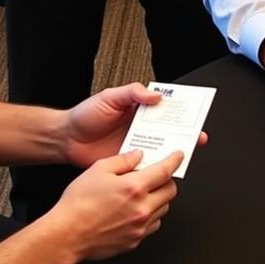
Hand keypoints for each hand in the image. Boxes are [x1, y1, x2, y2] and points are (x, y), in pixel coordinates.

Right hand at [51, 149, 180, 259]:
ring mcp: (139, 227)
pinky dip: (151, 215)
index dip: (174, 160)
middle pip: (170, 191)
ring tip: (144, 192)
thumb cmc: (78, 203)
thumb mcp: (99, 169)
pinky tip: (137, 209)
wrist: (66, 235)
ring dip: (159, 198)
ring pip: (164, 209)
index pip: (165, 171)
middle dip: (167, 180)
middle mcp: (141, 208)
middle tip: (157, 174)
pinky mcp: (134, 241)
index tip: (178, 156)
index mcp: (134, 187)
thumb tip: (138, 155)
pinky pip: (153, 225)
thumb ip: (123, 160)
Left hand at [63, 83, 207, 167]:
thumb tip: (155, 95)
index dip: (179, 111)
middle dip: (184, 134)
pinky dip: (154, 168)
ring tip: (184, 155)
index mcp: (138, 109)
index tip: (194, 114)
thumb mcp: (109, 97)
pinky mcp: (127, 164)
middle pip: (167, 130)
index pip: (163, 108)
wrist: (66, 140)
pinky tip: (162, 170)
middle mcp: (139, 128)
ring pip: (159, 149)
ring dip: (171, 152)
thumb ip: (132, 93)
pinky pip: (145, 166)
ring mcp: (135, 146)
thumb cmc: (86, 115)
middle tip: (198, 138)